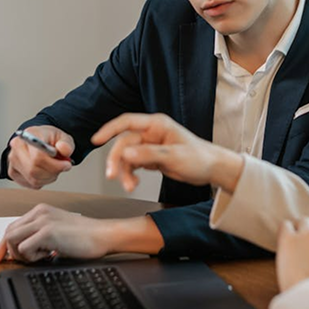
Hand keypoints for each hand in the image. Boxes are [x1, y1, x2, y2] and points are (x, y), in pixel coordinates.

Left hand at [0, 204, 109, 262]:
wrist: (102, 235)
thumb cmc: (85, 236)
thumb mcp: (58, 230)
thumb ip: (40, 234)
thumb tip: (22, 248)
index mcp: (41, 211)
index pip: (13, 226)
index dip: (5, 244)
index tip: (1, 257)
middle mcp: (39, 213)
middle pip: (8, 233)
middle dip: (10, 251)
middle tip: (26, 259)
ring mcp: (42, 221)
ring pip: (12, 240)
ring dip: (22, 254)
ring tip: (41, 255)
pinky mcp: (47, 232)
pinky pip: (24, 248)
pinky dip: (31, 257)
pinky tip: (47, 255)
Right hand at [7, 126, 73, 188]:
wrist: (39, 140)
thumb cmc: (49, 138)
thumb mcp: (63, 137)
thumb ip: (66, 144)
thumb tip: (64, 150)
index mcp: (28, 136)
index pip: (37, 157)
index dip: (54, 165)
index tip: (66, 165)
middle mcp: (16, 148)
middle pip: (34, 170)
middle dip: (52, 172)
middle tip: (62, 167)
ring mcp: (13, 161)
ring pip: (33, 179)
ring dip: (49, 177)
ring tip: (54, 168)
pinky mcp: (13, 172)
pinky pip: (31, 184)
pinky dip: (42, 181)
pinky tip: (45, 172)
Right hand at [91, 113, 243, 192]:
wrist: (212, 169)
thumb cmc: (199, 158)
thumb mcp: (174, 157)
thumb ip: (149, 154)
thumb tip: (126, 153)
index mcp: (157, 125)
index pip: (127, 122)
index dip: (109, 129)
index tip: (96, 140)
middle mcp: (151, 133)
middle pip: (124, 143)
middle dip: (118, 160)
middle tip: (113, 176)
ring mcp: (150, 145)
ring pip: (127, 156)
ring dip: (125, 172)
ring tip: (129, 186)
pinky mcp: (151, 157)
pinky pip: (133, 164)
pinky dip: (131, 174)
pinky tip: (133, 183)